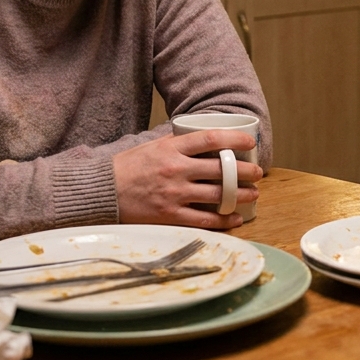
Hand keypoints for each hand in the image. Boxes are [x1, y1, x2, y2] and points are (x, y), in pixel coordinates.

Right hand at [113, 129, 262, 228]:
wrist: (102, 193)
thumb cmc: (127, 168)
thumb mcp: (151, 147)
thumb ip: (176, 145)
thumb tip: (203, 140)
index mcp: (171, 148)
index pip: (210, 139)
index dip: (235, 140)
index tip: (250, 143)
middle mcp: (176, 170)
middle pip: (221, 169)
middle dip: (245, 171)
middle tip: (258, 173)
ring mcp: (174, 194)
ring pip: (219, 194)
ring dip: (241, 195)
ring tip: (253, 194)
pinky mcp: (170, 216)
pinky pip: (205, 220)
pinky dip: (224, 220)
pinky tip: (235, 219)